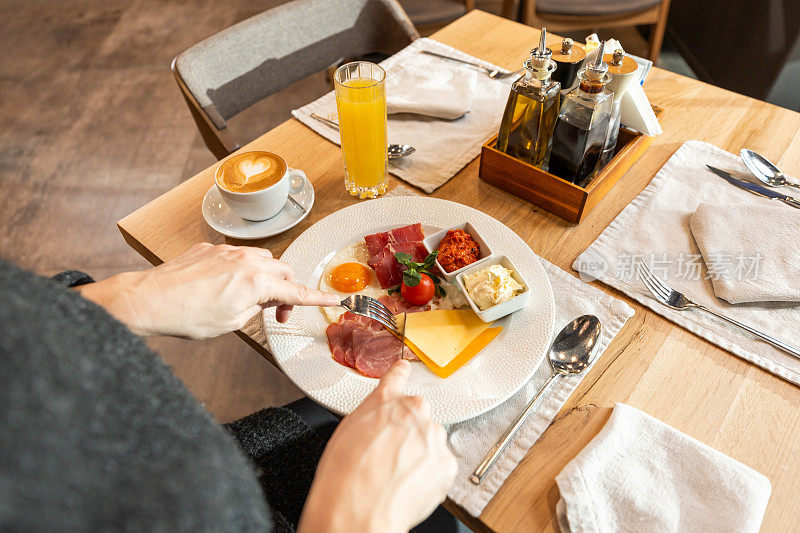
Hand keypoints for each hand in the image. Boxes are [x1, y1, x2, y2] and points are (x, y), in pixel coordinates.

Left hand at [80, 243, 338, 337]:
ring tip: (248, 298)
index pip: (296, 292)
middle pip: (282, 270)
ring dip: (263, 276)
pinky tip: (223, 286)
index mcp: (255, 282)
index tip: (332, 299)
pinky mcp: (209, 248)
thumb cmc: (186, 316)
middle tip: (275, 312)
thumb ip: (256, 307)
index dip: (316, 298)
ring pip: (261, 259)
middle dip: (285, 290)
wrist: (149, 300)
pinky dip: (239, 270)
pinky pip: (236, 255)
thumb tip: (264, 300)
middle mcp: (245, 261)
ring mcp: (226, 251)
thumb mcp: (232, 322)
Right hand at [299, 361, 456, 532]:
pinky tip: (407, 486)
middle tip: (389, 458)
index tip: (405, 369)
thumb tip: (377, 422)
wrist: (359, 507)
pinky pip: (440, 467)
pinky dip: (429, 477)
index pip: (397, 376)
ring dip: (419, 456)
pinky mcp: (446, 462)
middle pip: (417, 418)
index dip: (400, 373)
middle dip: (408, 434)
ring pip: (430, 443)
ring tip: (395, 477)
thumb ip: (370, 417)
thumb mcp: (347, 430)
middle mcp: (414, 411)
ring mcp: (433, 436)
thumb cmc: (345, 474)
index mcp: (386, 400)